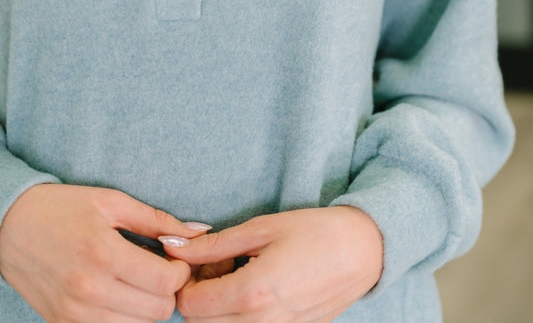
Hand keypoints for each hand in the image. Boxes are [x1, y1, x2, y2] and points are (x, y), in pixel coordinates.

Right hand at [0, 184, 205, 322]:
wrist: (9, 226)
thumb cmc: (63, 208)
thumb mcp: (112, 202)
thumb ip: (157, 220)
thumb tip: (199, 231)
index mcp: (104, 253)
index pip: (166, 283)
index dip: (181, 270)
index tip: (173, 256)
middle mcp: (89, 290)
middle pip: (158, 311)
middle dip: (168, 290)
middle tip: (160, 268)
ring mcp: (75, 314)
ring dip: (147, 306)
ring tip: (138, 279)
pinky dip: (124, 317)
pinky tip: (119, 292)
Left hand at [160, 206, 383, 322]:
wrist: (362, 251)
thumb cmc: (313, 232)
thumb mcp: (260, 229)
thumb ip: (212, 244)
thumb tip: (172, 245)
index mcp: (251, 294)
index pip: (189, 305)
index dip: (185, 280)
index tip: (200, 258)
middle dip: (199, 295)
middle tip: (217, 264)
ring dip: (217, 308)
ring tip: (237, 274)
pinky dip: (238, 315)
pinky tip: (254, 287)